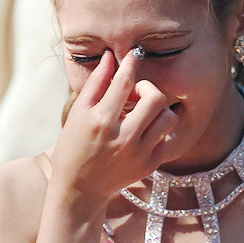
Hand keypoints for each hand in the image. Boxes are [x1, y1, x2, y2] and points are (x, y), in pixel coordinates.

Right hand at [51, 48, 177, 204]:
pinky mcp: (150, 165)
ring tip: (144, 113)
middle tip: (136, 95)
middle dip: (148, 89)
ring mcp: (139, 153)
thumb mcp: (78, 114)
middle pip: (155, 98)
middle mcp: (122, 137)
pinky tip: (149, 129)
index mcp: (101, 120)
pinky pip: (170, 138)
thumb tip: (110, 57)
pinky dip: (162, 129)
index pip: (124, 82)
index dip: (132, 62)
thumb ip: (96, 84)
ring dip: (158, 110)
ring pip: (168, 118)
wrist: (80, 190)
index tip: (136, 53)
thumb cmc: (74, 148)